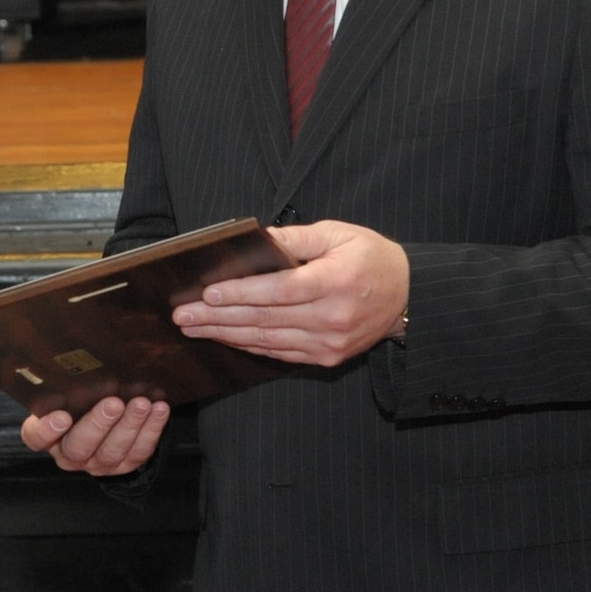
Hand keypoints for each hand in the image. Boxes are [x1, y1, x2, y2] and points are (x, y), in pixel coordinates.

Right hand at [21, 396, 168, 475]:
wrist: (103, 424)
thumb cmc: (78, 401)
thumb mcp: (65, 392)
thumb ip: (65, 382)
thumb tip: (79, 351)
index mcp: (47, 436)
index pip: (36, 437)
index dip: (46, 430)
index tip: (61, 416)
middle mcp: (69, 454)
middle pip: (79, 447)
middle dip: (99, 424)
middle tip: (114, 403)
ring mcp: (98, 463)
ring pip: (113, 451)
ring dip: (130, 426)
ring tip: (141, 403)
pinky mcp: (124, 465)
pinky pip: (139, 452)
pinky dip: (151, 430)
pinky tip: (159, 410)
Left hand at [173, 220, 407, 366]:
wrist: (408, 296)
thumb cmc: (370, 257)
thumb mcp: (337, 234)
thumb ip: (295, 238)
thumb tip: (255, 240)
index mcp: (335, 282)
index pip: (279, 291)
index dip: (241, 293)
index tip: (208, 294)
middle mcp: (332, 317)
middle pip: (265, 319)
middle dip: (218, 318)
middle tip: (182, 315)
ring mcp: (329, 343)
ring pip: (267, 341)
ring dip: (226, 335)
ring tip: (193, 328)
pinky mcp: (327, 358)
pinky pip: (279, 354)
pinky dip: (249, 346)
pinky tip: (224, 337)